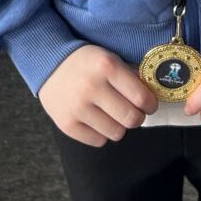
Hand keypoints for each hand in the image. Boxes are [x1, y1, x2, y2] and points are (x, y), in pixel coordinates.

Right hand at [39, 44, 157, 145]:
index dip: (150, 104)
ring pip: (117, 133)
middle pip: (131, 119)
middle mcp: (91, 87)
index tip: (148, 105)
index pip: (141, 97)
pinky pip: (98, 141)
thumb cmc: (86, 62)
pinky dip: (101, 132)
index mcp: (106, 66)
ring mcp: (77, 108)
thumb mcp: (109, 58)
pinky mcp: (67, 124)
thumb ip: (130, 77)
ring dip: (118, 125)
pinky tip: (95, 118)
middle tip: (132, 111)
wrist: (48, 65)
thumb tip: (151, 99)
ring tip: (111, 113)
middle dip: (137, 117)